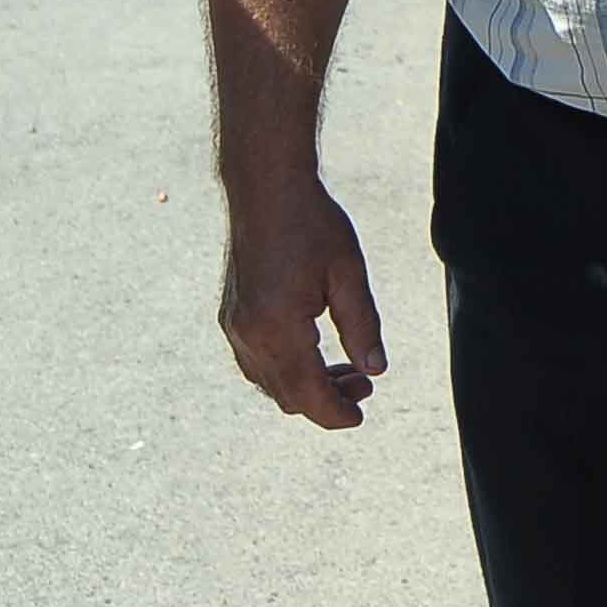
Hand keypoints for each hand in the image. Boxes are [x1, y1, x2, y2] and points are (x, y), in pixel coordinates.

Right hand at [220, 177, 388, 428]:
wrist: (265, 188)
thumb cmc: (312, 224)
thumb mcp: (348, 274)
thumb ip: (362, 326)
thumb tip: (376, 370)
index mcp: (278, 329)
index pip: (309, 394)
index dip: (336, 413)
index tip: (360, 418)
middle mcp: (249, 335)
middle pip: (288, 395)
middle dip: (326, 400)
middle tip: (365, 385)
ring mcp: (234, 327)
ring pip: (269, 382)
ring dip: (305, 385)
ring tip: (347, 369)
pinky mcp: (230, 315)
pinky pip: (256, 362)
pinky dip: (285, 369)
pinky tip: (314, 352)